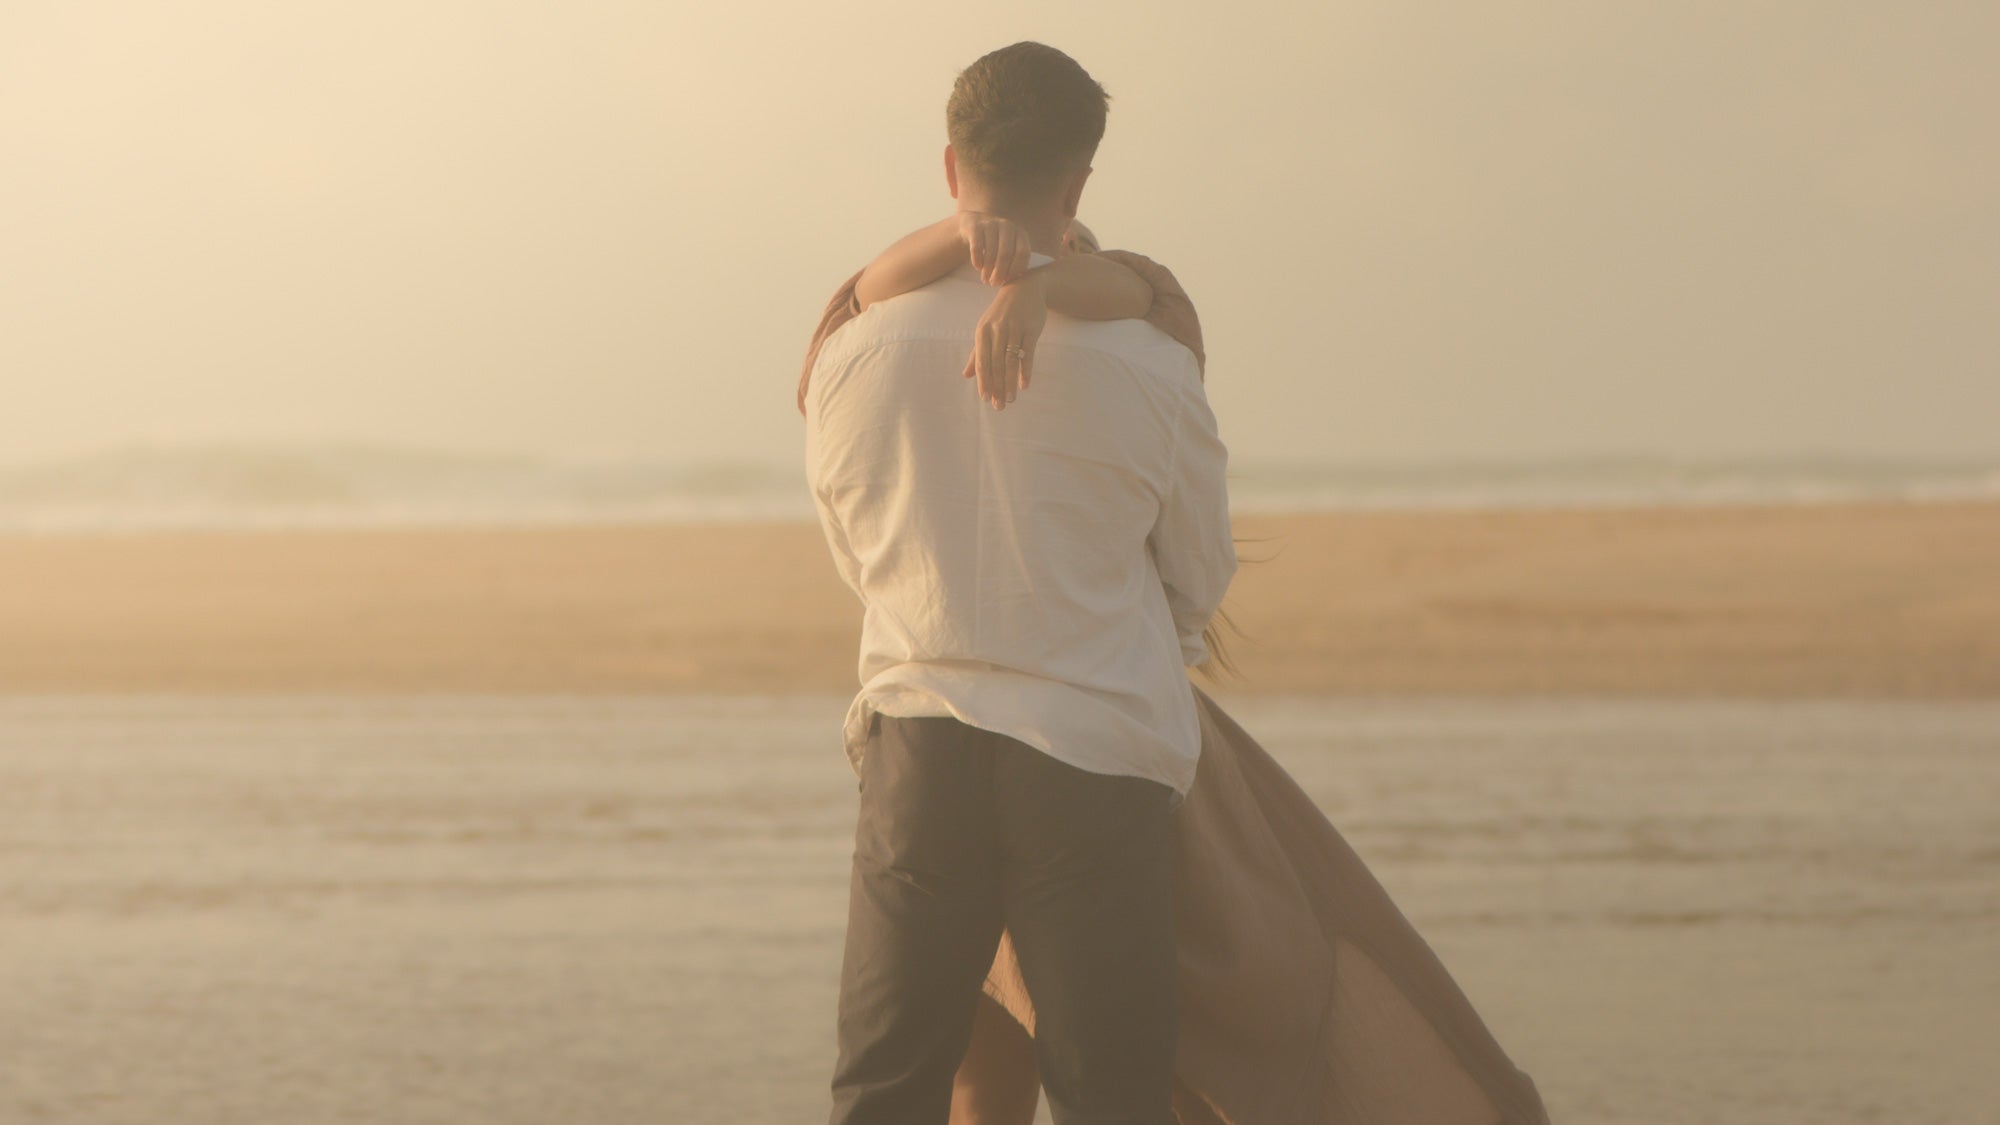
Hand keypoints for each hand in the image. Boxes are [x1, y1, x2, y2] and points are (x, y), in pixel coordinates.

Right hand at [955, 212, 1032, 286]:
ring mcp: (991, 224)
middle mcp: (1007, 226)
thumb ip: (1016, 261)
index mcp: (1020, 233)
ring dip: (988, 269)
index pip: (1023, 253)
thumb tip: (1017, 280)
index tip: (1008, 280)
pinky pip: (977, 248)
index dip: (1016, 269)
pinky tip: (978, 267)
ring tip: (985, 279)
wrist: (974, 224)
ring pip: (991, 252)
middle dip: (1000, 272)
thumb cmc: (996, 243)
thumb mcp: (1009, 248)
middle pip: (1006, 254)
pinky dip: (978, 260)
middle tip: (994, 284)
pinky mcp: (976, 227)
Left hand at [964, 273, 1046, 409]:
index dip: (984, 381)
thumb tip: (966, 375)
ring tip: (1011, 400)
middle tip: (999, 406)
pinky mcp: (1031, 329)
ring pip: (1011, 361)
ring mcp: (1015, 329)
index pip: (982, 362)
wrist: (1024, 288)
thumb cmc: (1002, 314)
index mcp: (983, 332)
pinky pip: (1028, 353)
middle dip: (997, 387)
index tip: (985, 399)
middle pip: (996, 365)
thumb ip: (977, 353)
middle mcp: (997, 330)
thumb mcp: (986, 330)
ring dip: (1010, 382)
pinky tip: (1025, 385)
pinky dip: (1026, 370)